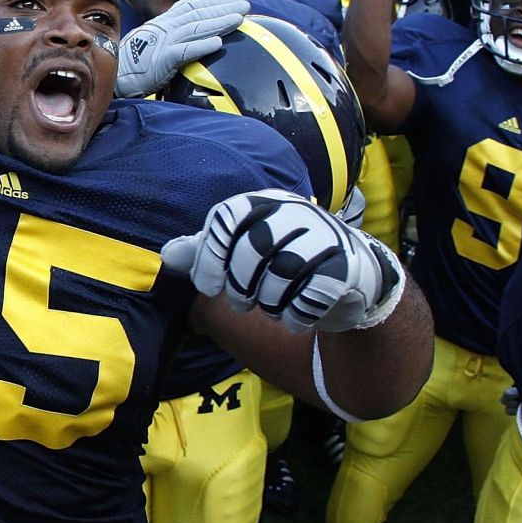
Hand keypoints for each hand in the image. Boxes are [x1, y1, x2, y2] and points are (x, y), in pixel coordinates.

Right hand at [115, 0, 248, 97]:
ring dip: (218, 24)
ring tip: (238, 20)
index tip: (234, 0)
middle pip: (199, 15)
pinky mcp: (163, 60)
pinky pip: (184, 51)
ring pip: (196, 29)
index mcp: (166, 22)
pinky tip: (217, 43)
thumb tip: (187, 2)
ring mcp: (164, 42)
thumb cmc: (136, 57)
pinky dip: (201, 46)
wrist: (117, 75)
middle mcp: (166, 28)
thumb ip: (172, 16)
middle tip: (245, 6)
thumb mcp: (154, 32)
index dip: (215, 3)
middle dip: (224, 9)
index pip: (195, 8)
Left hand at [160, 190, 404, 331]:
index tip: (209, 287)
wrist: (352, 277)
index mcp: (267, 202)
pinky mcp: (347, 267)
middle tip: (242, 304)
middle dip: (240, 286)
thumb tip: (169, 255)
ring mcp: (326, 236)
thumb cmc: (286, 262)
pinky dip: (296, 316)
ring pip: (282, 273)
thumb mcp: (243, 252)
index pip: (228, 216)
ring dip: (269, 304)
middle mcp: (297, 212)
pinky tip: (294, 320)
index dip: (211, 255)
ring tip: (271, 310)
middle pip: (253, 246)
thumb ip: (208, 251)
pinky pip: (312, 294)